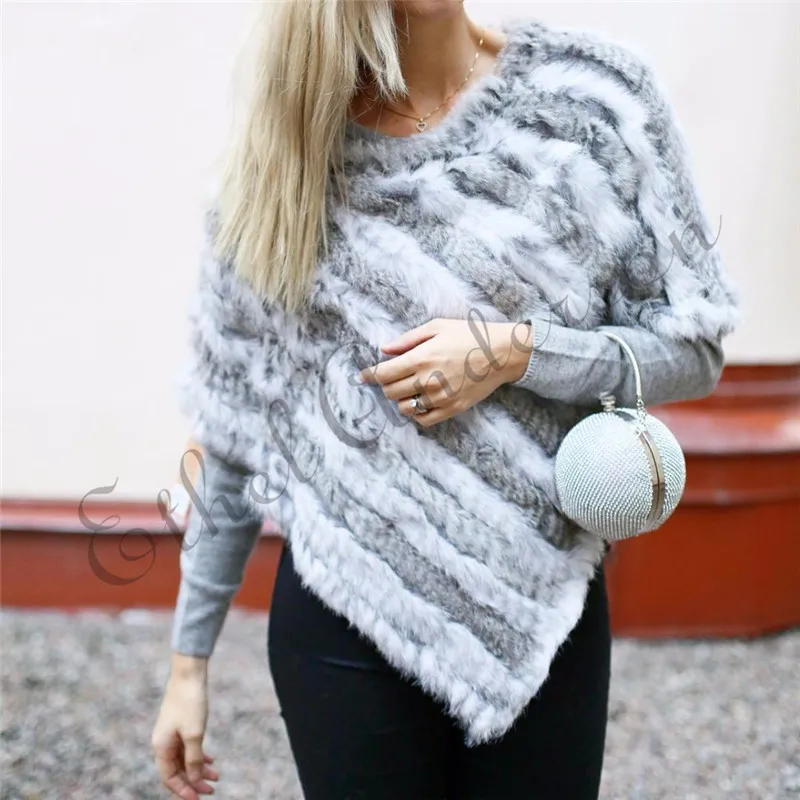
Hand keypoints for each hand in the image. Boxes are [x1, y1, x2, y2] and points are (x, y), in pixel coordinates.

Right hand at [152, 655, 218, 798]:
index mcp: (161, 747)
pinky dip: (199, 755)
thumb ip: (193, 760)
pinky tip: (211, 760)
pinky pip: (188, 747)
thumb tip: (194, 781)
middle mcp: (163, 743)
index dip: (183, 790)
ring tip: (216, 776)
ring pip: (184, 759)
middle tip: (212, 789)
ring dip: (199, 769)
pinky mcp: (180, 725)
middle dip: (193, 782)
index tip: (198, 798)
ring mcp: (171, 734)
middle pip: (177, 771)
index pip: (169, 778)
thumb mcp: (194, 734)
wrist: (189, 674)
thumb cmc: (190, 703)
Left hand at [358, 317, 532, 426]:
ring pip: (404, 408)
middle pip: (390, 392)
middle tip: (390, 378)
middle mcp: (428, 380)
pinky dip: (416, 413)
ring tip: (407, 389)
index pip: (383, 373)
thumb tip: (384, 350)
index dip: (369, 376)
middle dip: (385, 385)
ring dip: (400, 399)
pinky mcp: (452, 409)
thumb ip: (407, 340)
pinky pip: (423, 420)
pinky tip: (419, 402)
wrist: (502, 353)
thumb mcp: (436, 327)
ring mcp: (440, 397)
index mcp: (421, 358)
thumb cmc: (469, 335)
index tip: (362, 376)